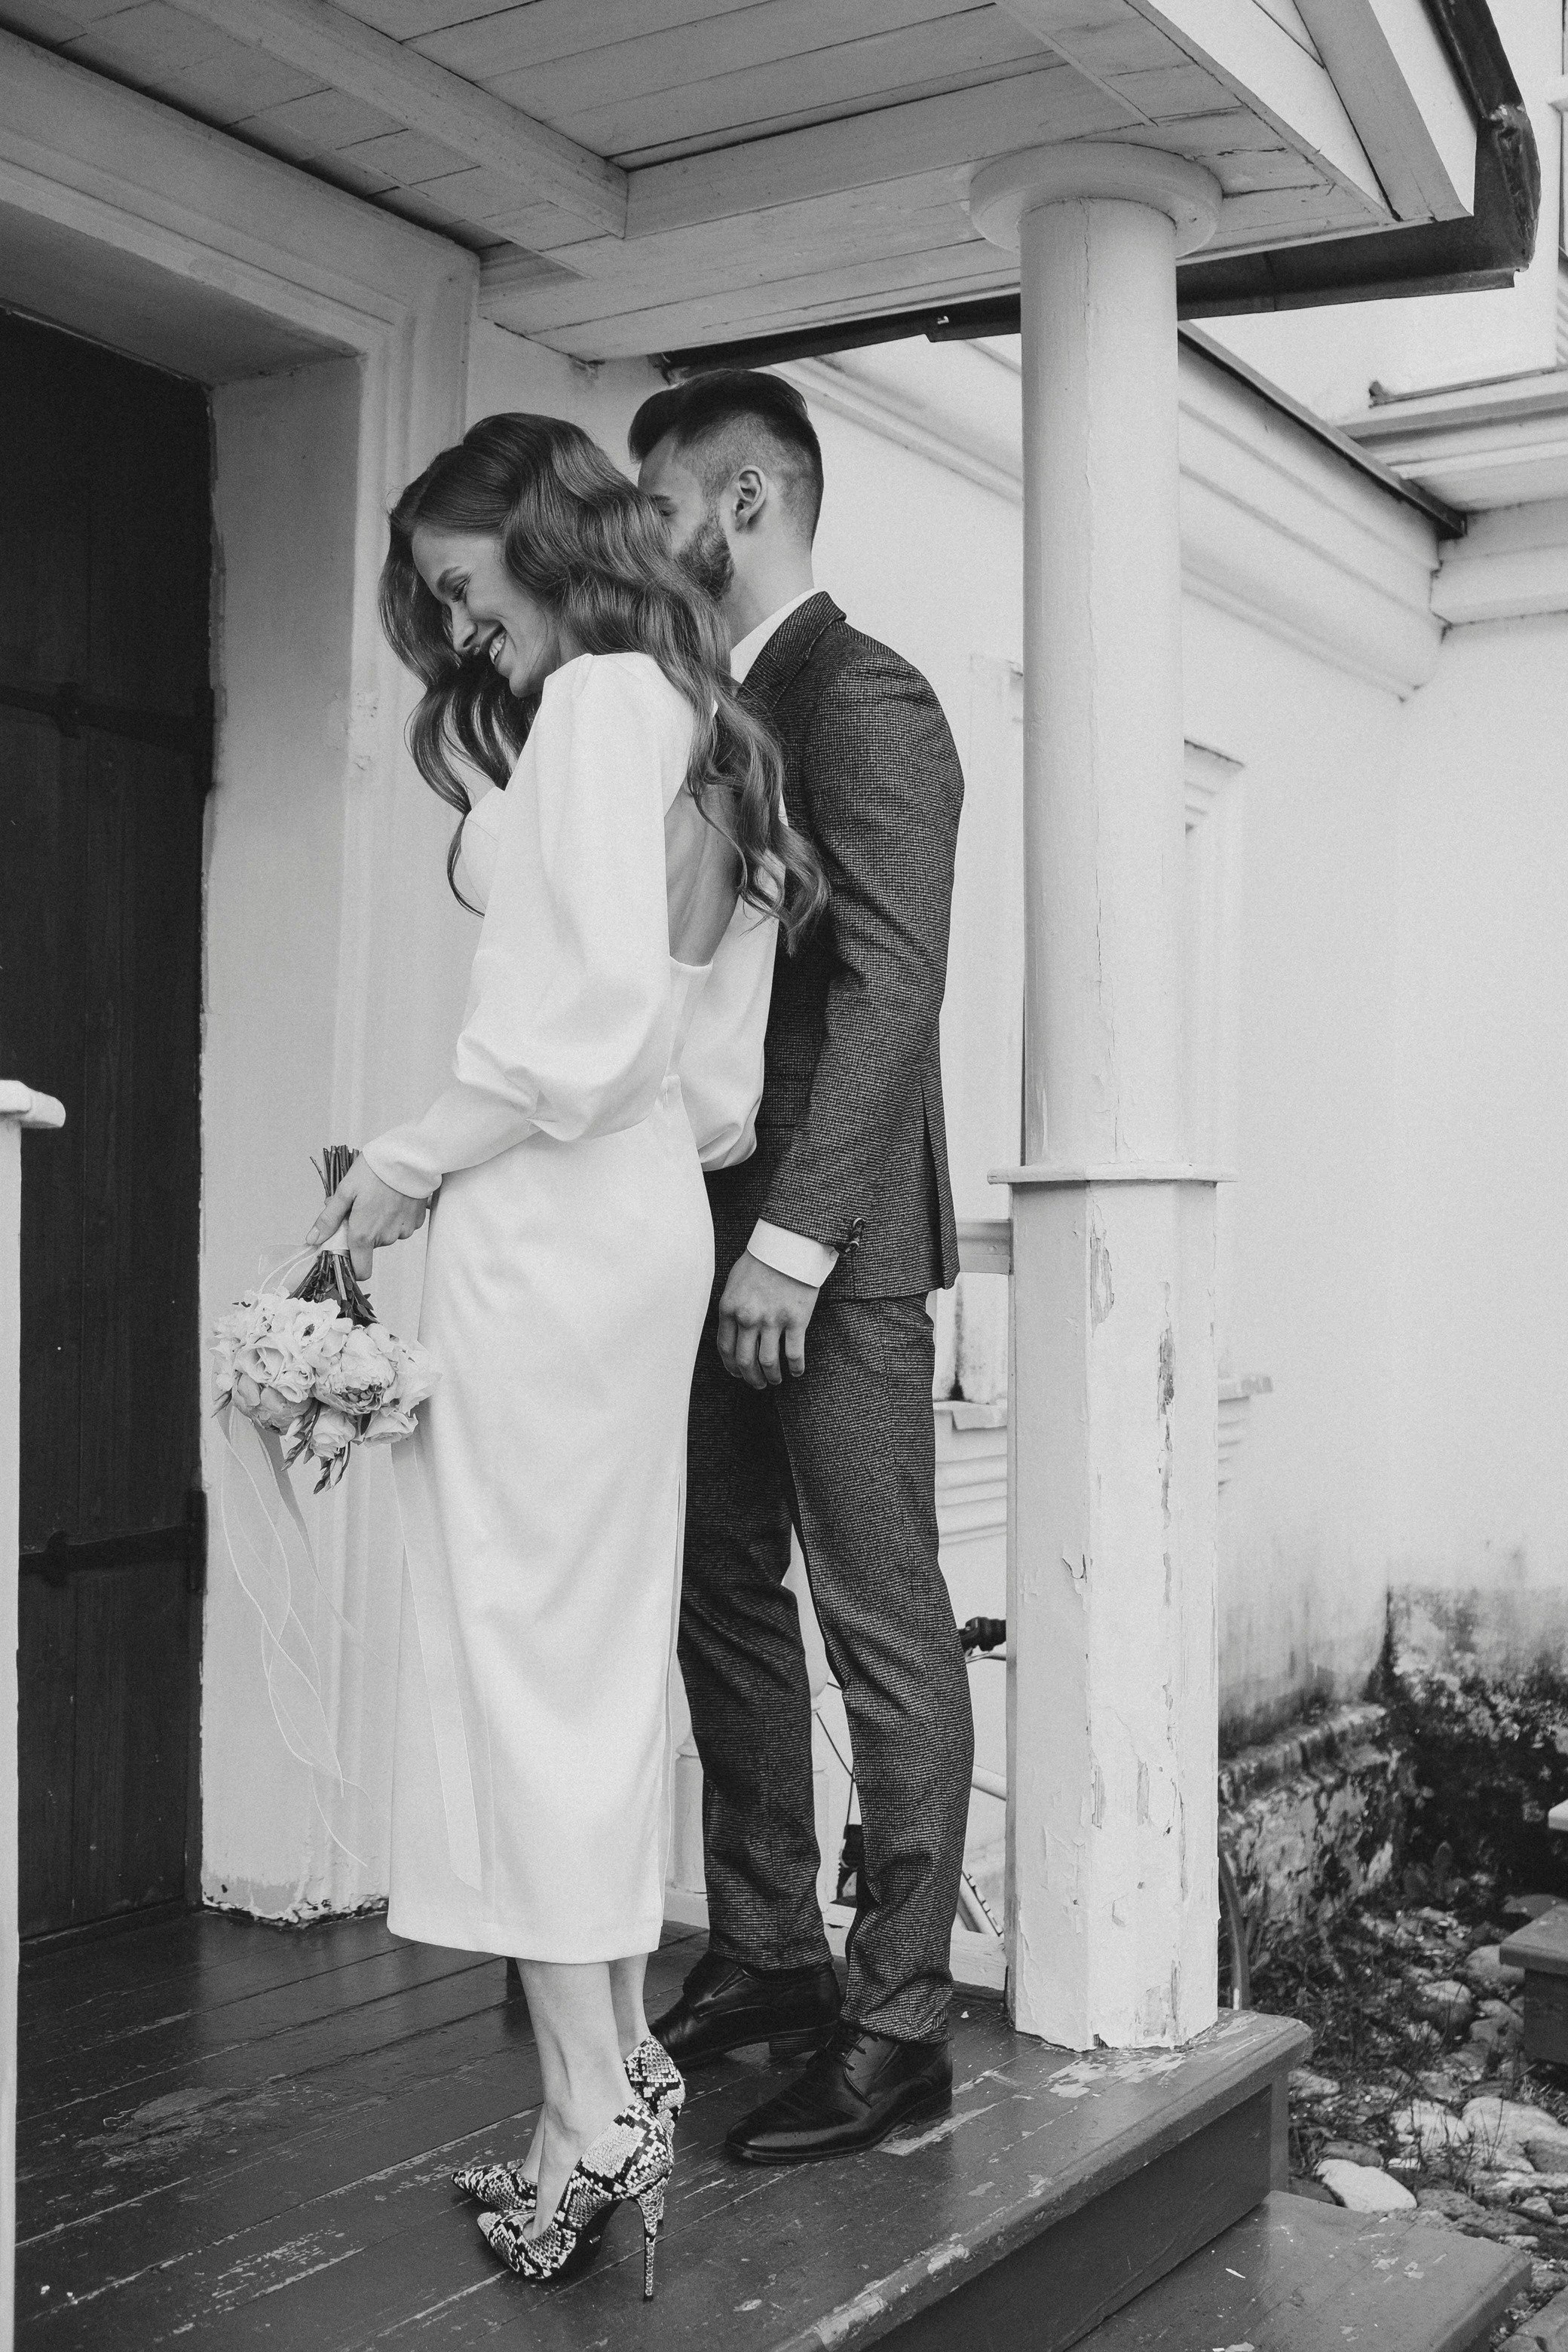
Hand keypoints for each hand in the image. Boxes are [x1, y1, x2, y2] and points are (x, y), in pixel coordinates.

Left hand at [306, 1156, 427, 1281]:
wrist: (408, 1157)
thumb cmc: (374, 1171)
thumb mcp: (345, 1191)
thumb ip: (329, 1219)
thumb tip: (313, 1240)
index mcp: (364, 1234)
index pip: (361, 1271)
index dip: (352, 1264)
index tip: (345, 1247)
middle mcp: (385, 1237)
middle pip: (370, 1247)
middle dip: (362, 1231)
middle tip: (359, 1207)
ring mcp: (403, 1231)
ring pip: (385, 1235)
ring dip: (379, 1223)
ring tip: (378, 1198)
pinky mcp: (416, 1222)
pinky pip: (401, 1226)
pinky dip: (394, 1217)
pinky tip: (392, 1198)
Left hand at [715, 1250, 819, 1387]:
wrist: (788, 1244)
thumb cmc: (762, 1259)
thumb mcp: (734, 1282)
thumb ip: (731, 1307)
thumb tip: (732, 1330)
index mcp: (730, 1308)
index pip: (725, 1349)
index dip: (731, 1367)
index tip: (737, 1373)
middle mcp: (748, 1318)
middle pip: (745, 1361)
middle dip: (751, 1378)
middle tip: (757, 1384)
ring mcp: (772, 1321)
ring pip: (768, 1363)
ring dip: (772, 1377)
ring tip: (776, 1380)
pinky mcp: (796, 1320)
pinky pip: (794, 1354)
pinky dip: (795, 1368)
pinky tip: (796, 1371)